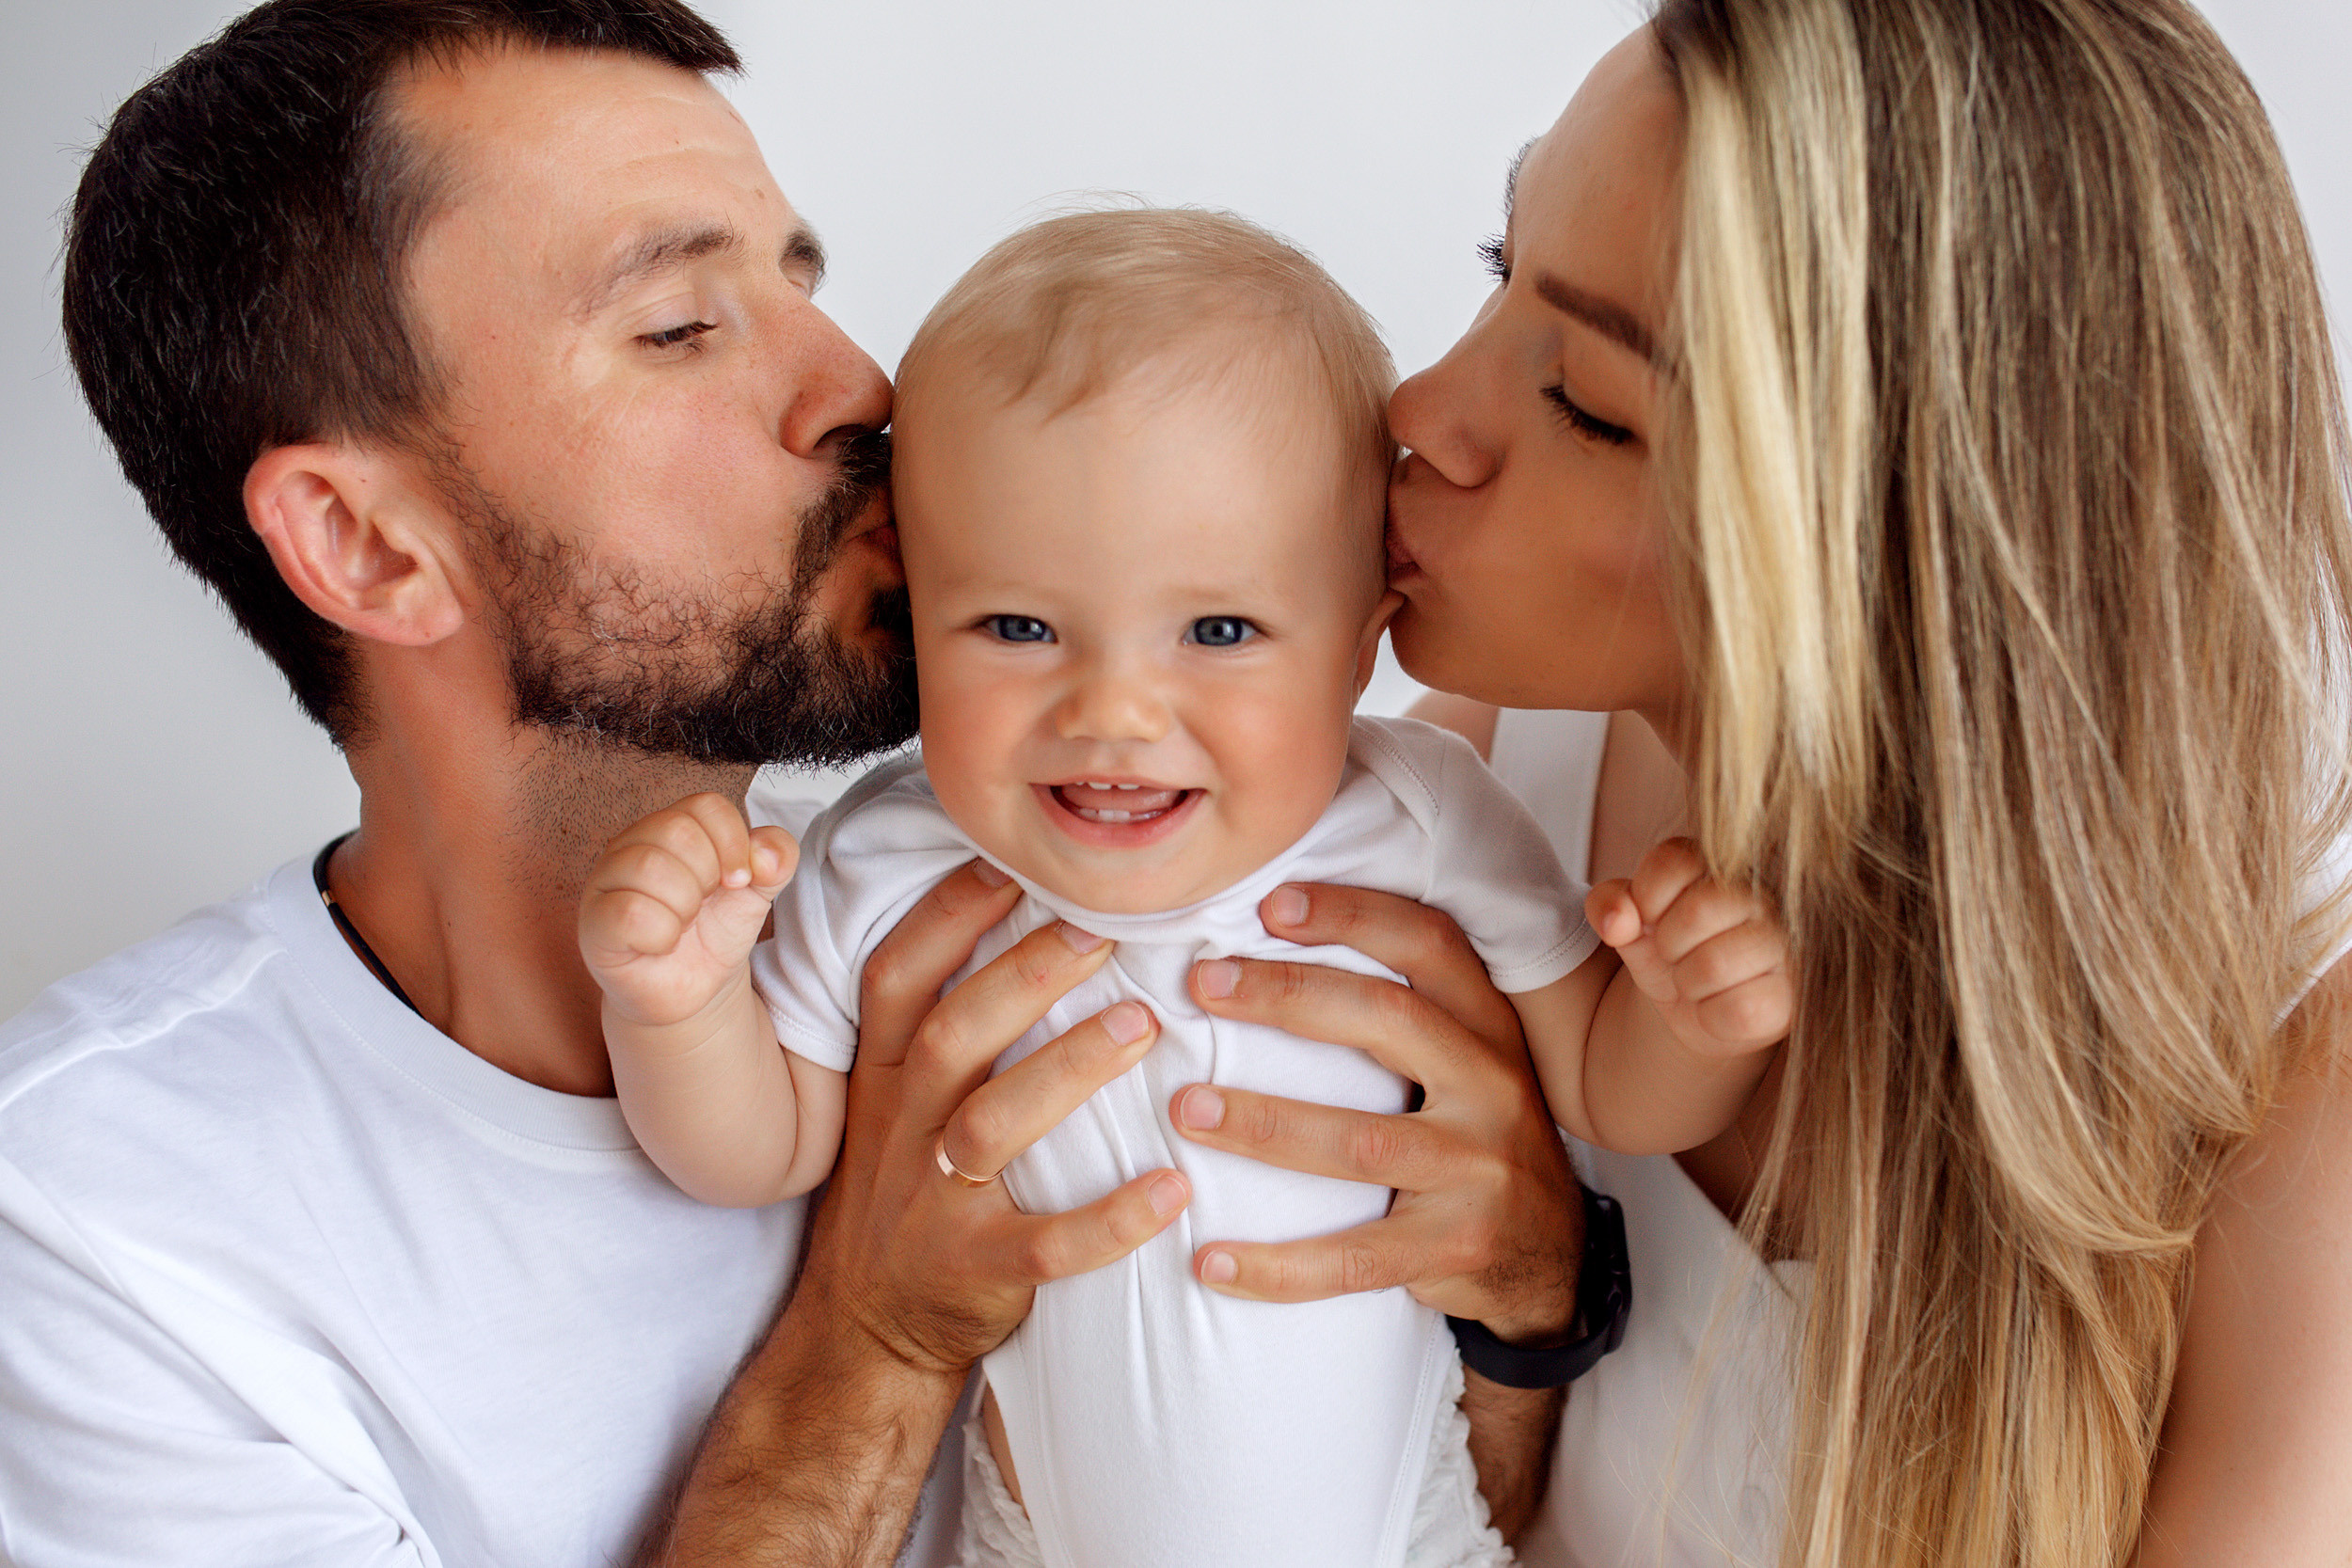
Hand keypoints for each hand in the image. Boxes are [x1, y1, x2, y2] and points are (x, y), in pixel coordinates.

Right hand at [577, 793, 797, 1029]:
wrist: (694, 990)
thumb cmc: (715, 931)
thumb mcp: (758, 891)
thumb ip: (776, 858)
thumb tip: (766, 855)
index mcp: (671, 827)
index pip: (706, 805)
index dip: (734, 842)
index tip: (739, 880)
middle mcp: (632, 845)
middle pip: (678, 831)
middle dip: (708, 878)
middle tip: (702, 907)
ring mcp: (606, 882)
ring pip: (651, 867)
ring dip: (685, 906)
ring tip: (681, 925)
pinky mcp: (594, 923)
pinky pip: (630, 912)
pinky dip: (661, 935)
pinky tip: (661, 944)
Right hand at [796, 862, 1191, 1376]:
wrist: (864, 1326)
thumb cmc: (906, 1186)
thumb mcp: (894, 1100)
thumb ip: (943, 1022)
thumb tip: (1034, 915)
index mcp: (882, 1074)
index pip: (899, 976)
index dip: (949, 914)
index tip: (1015, 862)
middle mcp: (902, 1128)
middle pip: (954, 1033)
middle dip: (1027, 974)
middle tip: (1106, 928)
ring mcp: (933, 1202)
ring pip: (995, 1125)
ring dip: (1068, 1069)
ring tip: (1144, 1025)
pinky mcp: (977, 1270)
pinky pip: (1046, 1245)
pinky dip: (1111, 1220)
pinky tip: (1172, 1189)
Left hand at [1171, 883, 1582, 1343]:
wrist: (1550, 1256)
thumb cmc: (1476, 1140)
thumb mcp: (1468, 1064)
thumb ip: (1402, 1015)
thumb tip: (1270, 949)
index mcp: (1489, 1029)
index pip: (1429, 945)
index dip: (1354, 915)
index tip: (1270, 905)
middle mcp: (1492, 1088)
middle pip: (1388, 1020)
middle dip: (1287, 996)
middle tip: (1203, 985)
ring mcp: (1478, 1171)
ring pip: (1358, 1141)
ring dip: (1262, 1124)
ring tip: (1186, 1108)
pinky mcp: (1453, 1247)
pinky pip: (1352, 1258)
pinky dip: (1277, 1265)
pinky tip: (1212, 1262)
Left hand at [1587, 838, 1790, 1059]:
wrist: (1704, 1009)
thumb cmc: (1673, 952)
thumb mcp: (1630, 923)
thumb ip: (1610, 904)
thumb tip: (1615, 922)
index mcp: (1723, 862)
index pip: (1672, 861)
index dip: (1646, 900)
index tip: (1652, 919)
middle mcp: (1766, 895)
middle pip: (1696, 912)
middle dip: (1667, 946)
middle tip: (1678, 955)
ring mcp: (1787, 945)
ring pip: (1713, 965)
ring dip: (1687, 984)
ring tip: (1698, 981)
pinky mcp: (1793, 995)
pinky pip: (1738, 1010)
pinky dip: (1710, 1017)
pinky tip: (1718, 1006)